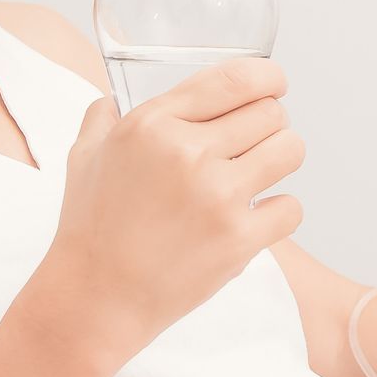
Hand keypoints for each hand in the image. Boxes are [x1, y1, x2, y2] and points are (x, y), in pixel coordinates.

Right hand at [43, 59, 304, 365]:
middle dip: (270, 124)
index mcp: (153, 124)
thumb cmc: (90, 229)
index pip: (236, 79)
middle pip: (271, 112)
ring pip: (290, 150)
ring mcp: (217, 197)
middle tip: (256, 143)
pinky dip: (279, 212)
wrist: (95, 299)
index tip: (275, 85)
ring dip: (281, 159)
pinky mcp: (238, 239)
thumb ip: (103, 118)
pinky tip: (255, 218)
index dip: (269, 77)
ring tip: (260, 175)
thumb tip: (112, 98)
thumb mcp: (84, 157)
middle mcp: (188, 153)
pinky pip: (292, 207)